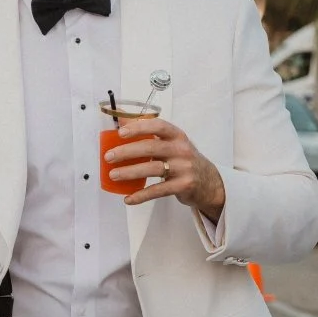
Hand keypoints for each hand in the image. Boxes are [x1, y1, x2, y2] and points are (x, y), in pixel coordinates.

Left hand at [105, 112, 222, 220]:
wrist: (208, 181)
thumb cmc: (182, 159)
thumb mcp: (171, 143)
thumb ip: (148, 132)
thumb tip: (121, 118)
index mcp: (177, 136)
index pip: (158, 126)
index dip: (139, 127)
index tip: (121, 132)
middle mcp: (181, 150)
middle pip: (151, 148)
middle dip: (127, 152)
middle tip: (109, 157)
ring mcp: (184, 168)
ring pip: (153, 169)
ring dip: (130, 172)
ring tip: (113, 175)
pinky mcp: (183, 186)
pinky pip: (158, 191)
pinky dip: (141, 195)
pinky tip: (128, 198)